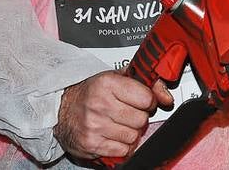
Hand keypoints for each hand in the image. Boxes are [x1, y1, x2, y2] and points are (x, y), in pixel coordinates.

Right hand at [54, 71, 173, 161]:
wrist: (62, 109)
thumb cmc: (91, 92)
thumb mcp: (116, 78)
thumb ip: (145, 82)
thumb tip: (166, 96)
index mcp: (107, 83)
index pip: (146, 98)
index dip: (147, 101)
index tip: (140, 101)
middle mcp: (100, 104)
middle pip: (141, 120)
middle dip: (137, 118)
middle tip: (126, 113)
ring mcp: (95, 126)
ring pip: (133, 137)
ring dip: (129, 133)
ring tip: (117, 124)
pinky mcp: (92, 144)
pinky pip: (123, 151)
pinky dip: (121, 146)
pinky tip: (112, 136)